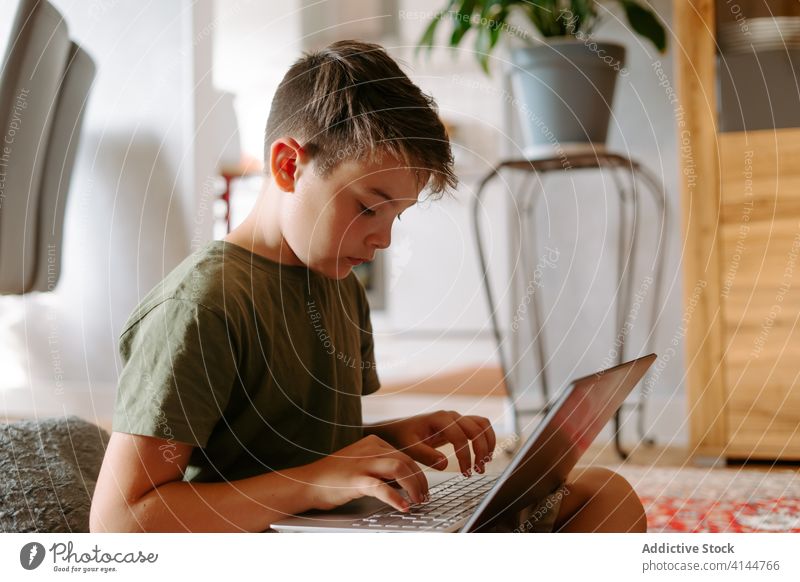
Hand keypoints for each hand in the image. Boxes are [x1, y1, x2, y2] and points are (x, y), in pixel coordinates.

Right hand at [298, 435, 427, 512]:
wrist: (308, 482)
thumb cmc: (335, 476)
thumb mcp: (362, 464)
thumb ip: (382, 468)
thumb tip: (406, 482)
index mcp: (374, 442)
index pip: (406, 454)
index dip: (419, 473)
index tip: (424, 488)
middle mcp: (370, 448)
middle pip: (406, 460)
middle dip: (420, 481)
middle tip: (424, 497)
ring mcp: (363, 463)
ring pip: (400, 468)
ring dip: (414, 486)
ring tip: (417, 501)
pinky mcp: (355, 480)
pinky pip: (382, 487)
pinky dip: (396, 498)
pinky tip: (403, 507)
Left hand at [369, 411, 496, 475]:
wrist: (398, 430)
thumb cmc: (402, 438)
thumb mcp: (409, 448)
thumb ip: (425, 455)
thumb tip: (444, 464)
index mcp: (439, 419)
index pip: (459, 437)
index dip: (465, 456)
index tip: (465, 473)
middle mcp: (451, 416)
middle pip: (476, 429)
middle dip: (481, 450)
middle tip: (478, 470)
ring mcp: (456, 418)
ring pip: (482, 425)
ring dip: (487, 443)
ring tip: (484, 463)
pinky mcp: (459, 424)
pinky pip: (480, 426)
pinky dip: (486, 439)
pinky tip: (485, 455)